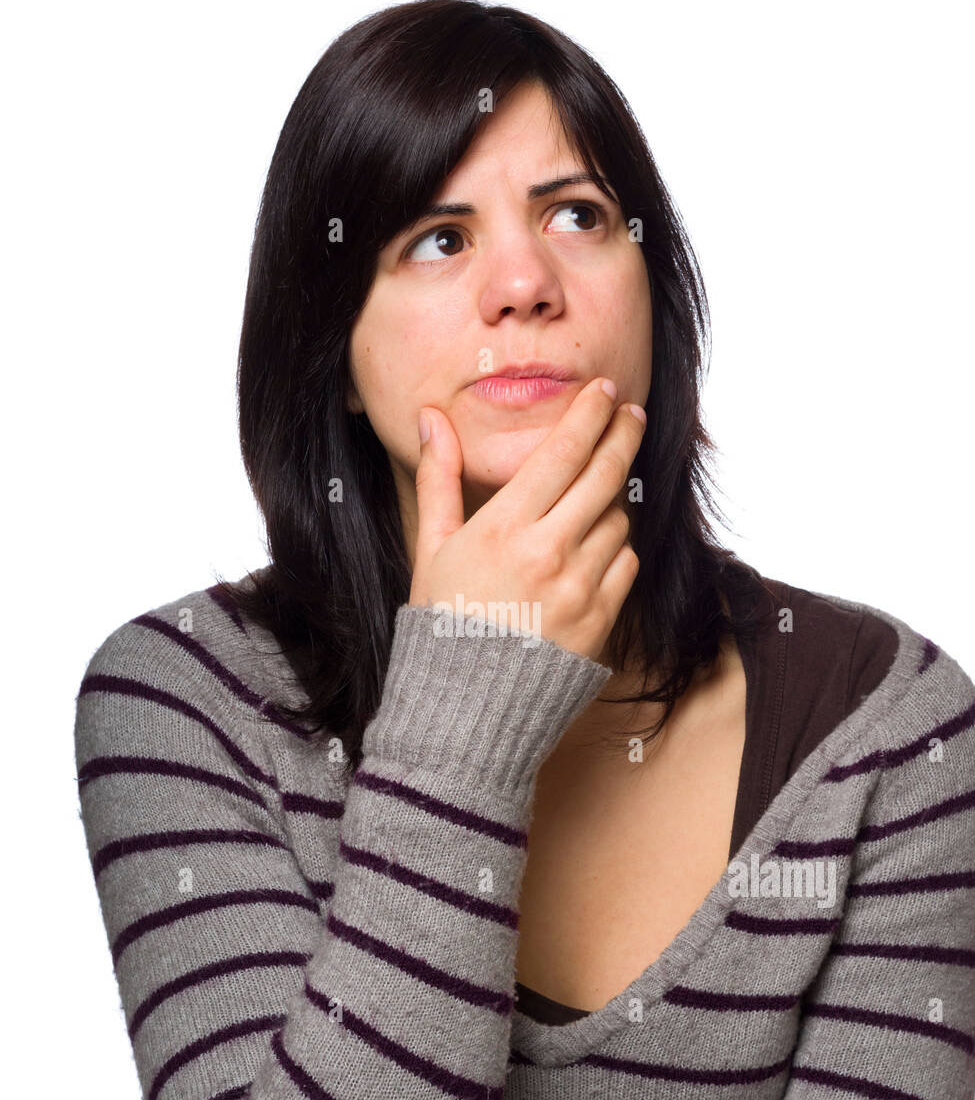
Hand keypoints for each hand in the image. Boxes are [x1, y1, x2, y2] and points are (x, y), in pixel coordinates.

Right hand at [408, 377, 644, 659]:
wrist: (468, 707)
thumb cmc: (442, 624)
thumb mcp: (431, 548)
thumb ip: (440, 478)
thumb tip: (432, 418)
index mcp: (504, 528)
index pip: (562, 452)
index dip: (590, 415)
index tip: (604, 392)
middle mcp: (548, 552)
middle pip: (604, 475)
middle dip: (623, 435)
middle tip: (631, 414)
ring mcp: (580, 586)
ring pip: (617, 520)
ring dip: (611, 502)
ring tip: (593, 500)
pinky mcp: (601, 618)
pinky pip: (625, 563)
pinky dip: (616, 549)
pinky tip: (594, 549)